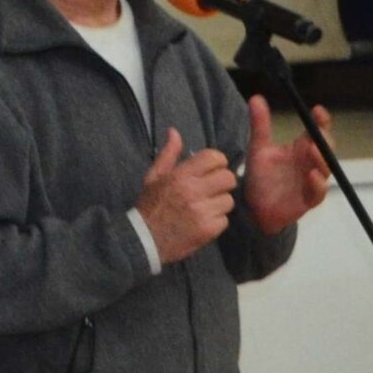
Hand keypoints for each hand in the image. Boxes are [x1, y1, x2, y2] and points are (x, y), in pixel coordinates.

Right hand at [136, 127, 236, 263]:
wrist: (144, 240)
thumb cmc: (150, 205)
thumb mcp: (154, 177)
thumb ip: (168, 154)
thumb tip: (174, 131)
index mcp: (180, 175)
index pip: (214, 158)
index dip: (217, 162)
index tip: (212, 169)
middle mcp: (193, 191)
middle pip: (228, 178)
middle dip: (222, 182)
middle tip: (212, 189)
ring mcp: (202, 211)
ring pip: (228, 200)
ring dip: (220, 203)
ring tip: (206, 207)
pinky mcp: (208, 230)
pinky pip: (225, 219)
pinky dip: (216, 221)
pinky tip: (204, 221)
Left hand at [240, 94, 332, 236]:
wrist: (253, 207)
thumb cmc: (261, 176)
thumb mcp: (259, 148)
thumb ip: (260, 124)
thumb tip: (255, 97)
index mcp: (300, 148)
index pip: (316, 131)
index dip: (321, 121)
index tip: (318, 110)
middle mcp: (309, 163)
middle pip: (326, 148)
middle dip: (324, 140)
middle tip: (316, 132)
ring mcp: (311, 182)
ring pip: (326, 169)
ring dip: (322, 159)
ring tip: (312, 149)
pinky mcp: (308, 200)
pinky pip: (318, 193)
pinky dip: (317, 185)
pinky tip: (312, 175)